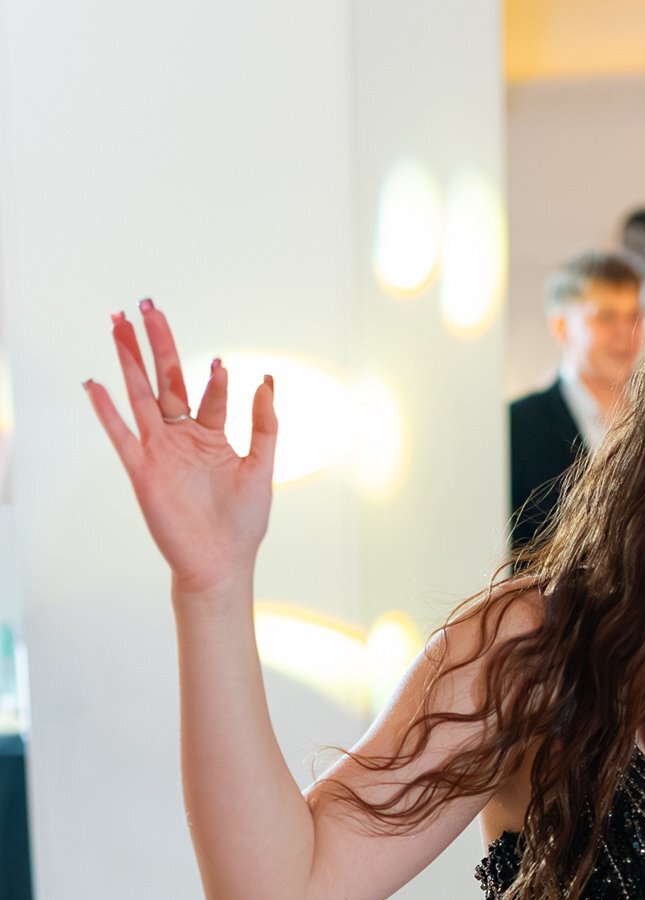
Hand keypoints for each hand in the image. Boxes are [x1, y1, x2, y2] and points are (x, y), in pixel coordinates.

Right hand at [82, 303, 276, 597]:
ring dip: (129, 361)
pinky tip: (95, 385)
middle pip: (166, 381)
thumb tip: (267, 382)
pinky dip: (107, 411)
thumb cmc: (243, 524)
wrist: (220, 564)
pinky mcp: (142, 471)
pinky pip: (121, 435)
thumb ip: (265, 426)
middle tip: (147, 306)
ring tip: (118, 324)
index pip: (210, 396)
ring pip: (141, 396)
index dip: (216, 380)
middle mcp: (182, 439)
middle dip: (158, 344)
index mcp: (211, 438)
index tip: (222, 365)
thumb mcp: (261, 468)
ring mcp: (160, 452)